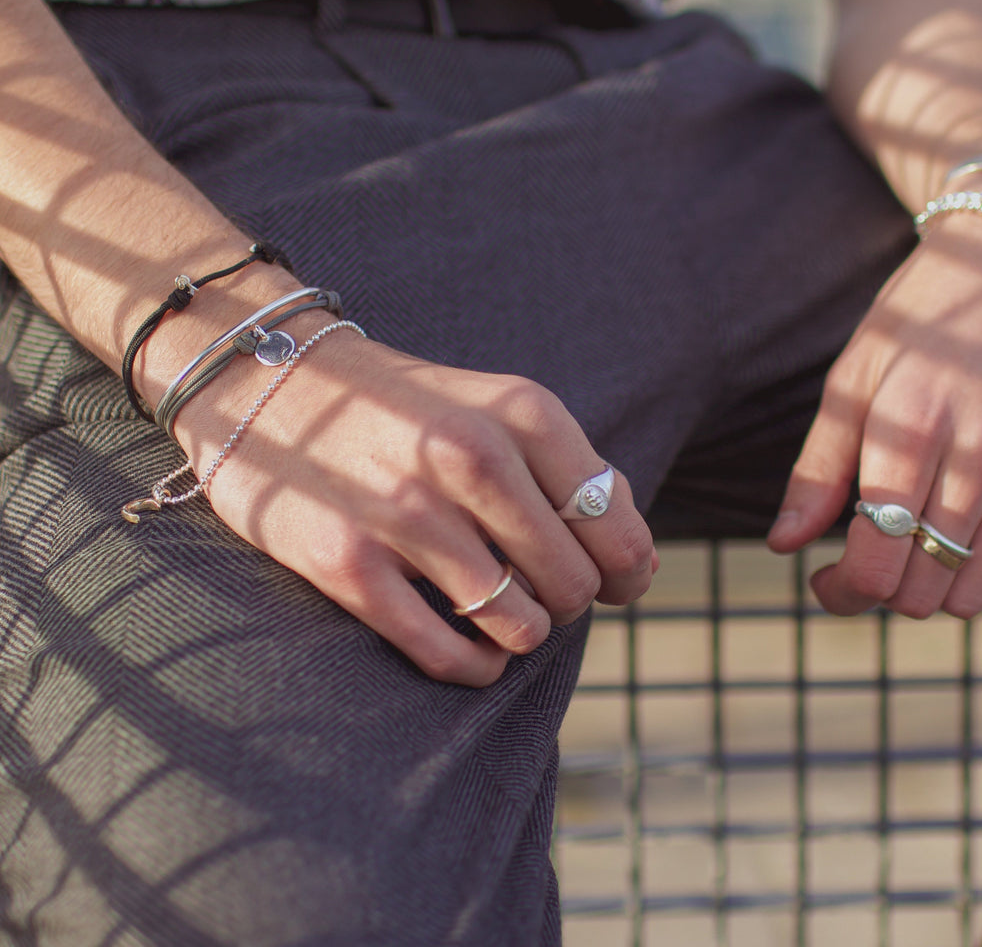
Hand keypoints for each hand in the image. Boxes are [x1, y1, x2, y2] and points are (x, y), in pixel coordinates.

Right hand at [174, 322, 654, 684]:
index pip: (616, 526)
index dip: (625, 570)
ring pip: (519, 625)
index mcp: (521, 411)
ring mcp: (406, 513)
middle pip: (573, 583)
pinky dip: (475, 666)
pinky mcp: (349, 565)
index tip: (609, 581)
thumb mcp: (496, 407)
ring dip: (521, 632)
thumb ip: (571, 473)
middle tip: (538, 587)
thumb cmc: (405, 410)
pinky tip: (470, 646)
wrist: (269, 389)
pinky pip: (448, 655)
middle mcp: (468, 456)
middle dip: (568, 600)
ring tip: (500, 609)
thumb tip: (637, 560)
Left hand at [767, 212, 981, 618]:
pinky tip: (957, 541)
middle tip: (859, 560)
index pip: (878, 562)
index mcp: (911, 433)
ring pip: (975, 592)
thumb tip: (783, 544)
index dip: (842, 592)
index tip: (823, 581)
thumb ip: (818, 470)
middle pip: (925, 592)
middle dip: (881, 591)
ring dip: (930, 586)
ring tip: (905, 545)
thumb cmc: (917, 323)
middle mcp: (979, 460)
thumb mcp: (851, 383)